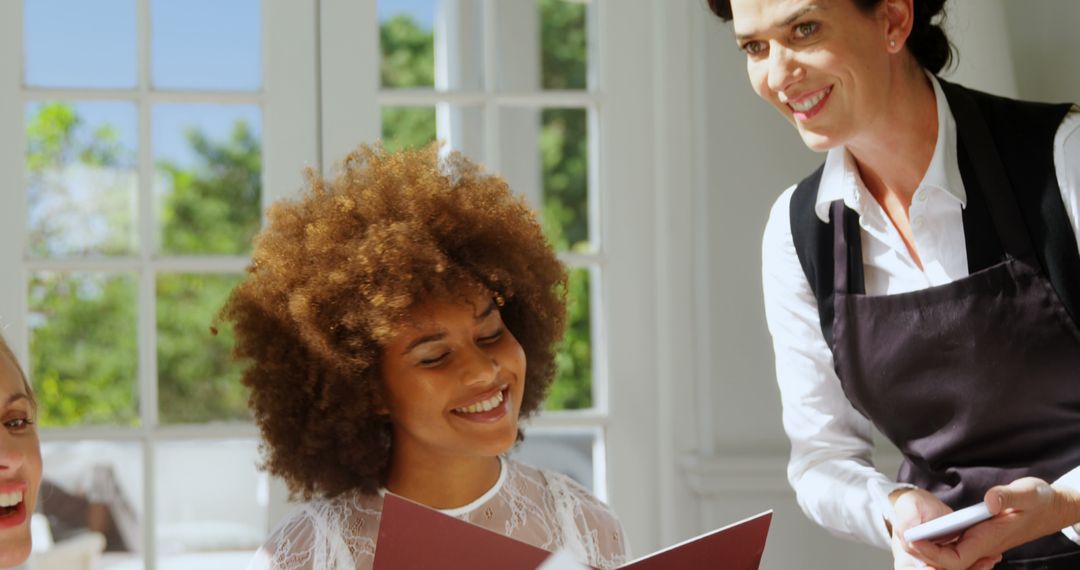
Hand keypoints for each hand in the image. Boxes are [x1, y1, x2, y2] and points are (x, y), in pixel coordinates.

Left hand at [909, 477, 1079, 568]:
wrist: (1051, 507)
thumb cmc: (1040, 501)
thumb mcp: (1028, 493)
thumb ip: (1009, 496)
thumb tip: (990, 501)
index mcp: (989, 538)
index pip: (957, 559)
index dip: (933, 554)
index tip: (913, 540)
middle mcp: (982, 544)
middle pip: (948, 560)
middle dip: (924, 552)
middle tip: (901, 535)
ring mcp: (980, 541)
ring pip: (950, 554)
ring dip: (929, 547)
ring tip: (906, 533)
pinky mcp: (980, 535)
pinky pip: (956, 545)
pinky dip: (939, 541)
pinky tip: (925, 530)